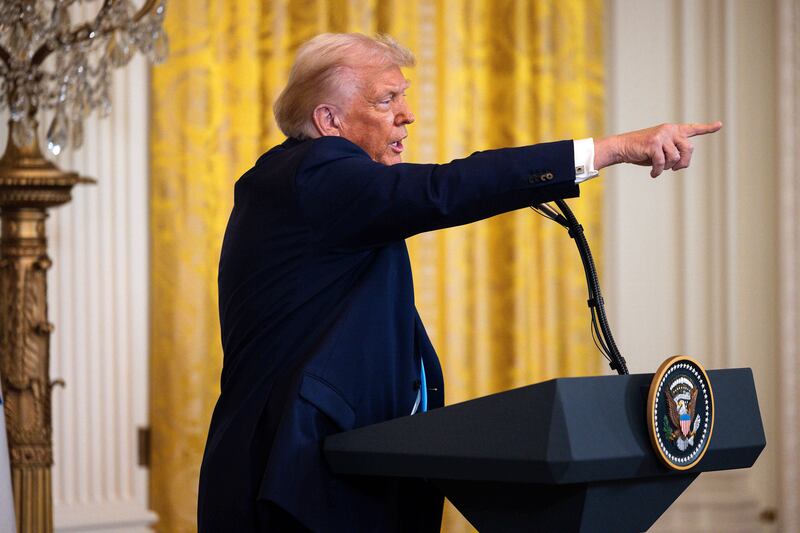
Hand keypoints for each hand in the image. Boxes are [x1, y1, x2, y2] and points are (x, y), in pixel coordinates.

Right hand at [594, 121, 721, 176]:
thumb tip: (681, 163)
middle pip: (689, 148)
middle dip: (683, 162)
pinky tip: (653, 174)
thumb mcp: (661, 151)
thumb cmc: (641, 151)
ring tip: (658, 168)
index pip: (692, 129)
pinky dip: (657, 171)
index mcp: (672, 130)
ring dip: (667, 167)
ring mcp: (662, 135)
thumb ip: (674, 152)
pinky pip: (662, 162)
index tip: (719, 125)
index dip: (707, 128)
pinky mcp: (654, 143)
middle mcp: (669, 130)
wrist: (622, 147)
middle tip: (675, 169)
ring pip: (675, 157)